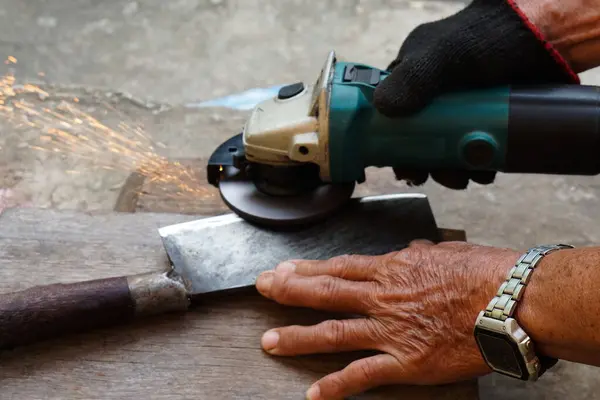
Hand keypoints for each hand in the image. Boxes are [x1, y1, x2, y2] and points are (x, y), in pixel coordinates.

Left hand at [255, 241, 520, 399]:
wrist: (513, 300)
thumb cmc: (485, 273)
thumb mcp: (446, 253)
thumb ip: (419, 253)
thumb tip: (407, 250)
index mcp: (392, 270)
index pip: (339, 267)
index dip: (308, 268)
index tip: (285, 267)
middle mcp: (383, 298)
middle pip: (325, 292)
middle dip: (289, 290)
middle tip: (263, 288)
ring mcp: (390, 330)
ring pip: (333, 332)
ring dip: (298, 336)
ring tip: (270, 340)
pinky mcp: (405, 362)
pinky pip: (363, 375)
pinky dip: (337, 386)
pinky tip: (315, 394)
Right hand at [373, 0, 579, 189]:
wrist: (543, 36)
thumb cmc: (484, 36)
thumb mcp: (442, 53)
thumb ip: (413, 78)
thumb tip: (382, 108)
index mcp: (411, 80)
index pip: (390, 119)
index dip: (391, 145)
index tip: (398, 165)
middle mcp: (433, 100)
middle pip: (418, 142)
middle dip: (422, 165)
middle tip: (428, 176)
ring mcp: (462, 114)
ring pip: (447, 152)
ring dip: (450, 172)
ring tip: (461, 179)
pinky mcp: (488, 124)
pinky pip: (476, 152)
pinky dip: (478, 166)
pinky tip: (484, 171)